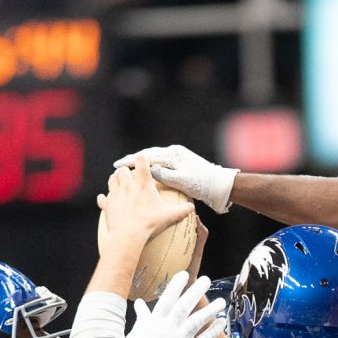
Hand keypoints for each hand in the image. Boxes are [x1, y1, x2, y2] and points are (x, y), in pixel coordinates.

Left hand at [98, 159, 195, 249]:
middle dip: (126, 172)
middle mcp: (127, 185)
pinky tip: (107, 201)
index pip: (141, 160)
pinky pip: (103, 198)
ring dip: (115, 181)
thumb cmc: (149, 223)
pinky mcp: (107, 205)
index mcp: (142, 183)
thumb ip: (181, 210)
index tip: (144, 162)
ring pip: (111, 179)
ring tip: (120, 187)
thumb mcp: (169, 216)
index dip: (142, 158)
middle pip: (123, 169)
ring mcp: (115, 194)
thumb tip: (192, 208)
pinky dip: (104, 199)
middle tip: (131, 178)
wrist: (128, 235)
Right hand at [113, 144, 235, 213]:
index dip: (131, 160)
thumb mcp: (182, 181)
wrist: (219, 185)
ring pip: (155, 158)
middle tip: (119, 165)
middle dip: (134, 159)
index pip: (147, 157)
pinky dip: (151, 167)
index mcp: (173, 155)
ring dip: (141, 163)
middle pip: (149, 155)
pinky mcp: (181, 164)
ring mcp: (178, 157)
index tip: (117, 164)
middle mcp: (174, 153)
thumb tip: (149, 170)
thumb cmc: (202, 185)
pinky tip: (146, 174)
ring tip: (129, 168)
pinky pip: (161, 164)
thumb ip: (165, 175)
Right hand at [118, 271, 226, 337]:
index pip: (167, 299)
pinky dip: (214, 330)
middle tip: (206, 280)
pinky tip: (221, 322)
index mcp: (155, 322)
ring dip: (211, 310)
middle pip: (184, 306)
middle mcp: (168, 329)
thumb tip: (140, 303)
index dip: (176, 286)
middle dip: (195, 291)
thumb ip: (142, 317)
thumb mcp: (137, 333)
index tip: (185, 274)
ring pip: (197, 321)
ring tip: (221, 301)